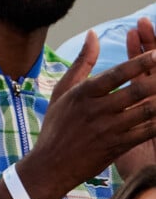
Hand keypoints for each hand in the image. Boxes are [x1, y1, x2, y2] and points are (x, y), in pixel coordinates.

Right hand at [0, 31, 155, 198]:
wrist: (51, 164)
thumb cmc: (56, 125)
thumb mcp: (62, 91)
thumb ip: (81, 63)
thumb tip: (93, 34)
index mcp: (82, 93)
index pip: (115, 74)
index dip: (138, 63)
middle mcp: (96, 110)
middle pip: (136, 91)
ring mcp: (108, 129)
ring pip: (145, 111)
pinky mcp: (118, 146)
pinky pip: (146, 132)